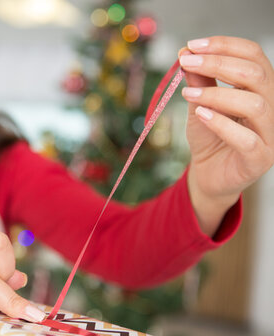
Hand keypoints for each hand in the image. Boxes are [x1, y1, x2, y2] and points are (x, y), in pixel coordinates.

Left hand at [179, 36, 273, 234]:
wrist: (207, 174)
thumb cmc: (209, 136)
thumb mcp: (199, 104)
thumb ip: (198, 81)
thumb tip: (185, 53)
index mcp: (260, 88)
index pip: (253, 55)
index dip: (224, 46)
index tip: (192, 46)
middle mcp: (272, 106)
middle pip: (256, 74)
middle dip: (218, 63)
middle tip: (186, 63)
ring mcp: (270, 134)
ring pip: (256, 104)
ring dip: (218, 94)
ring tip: (188, 93)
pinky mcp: (260, 159)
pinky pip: (248, 140)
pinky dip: (223, 124)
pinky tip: (201, 115)